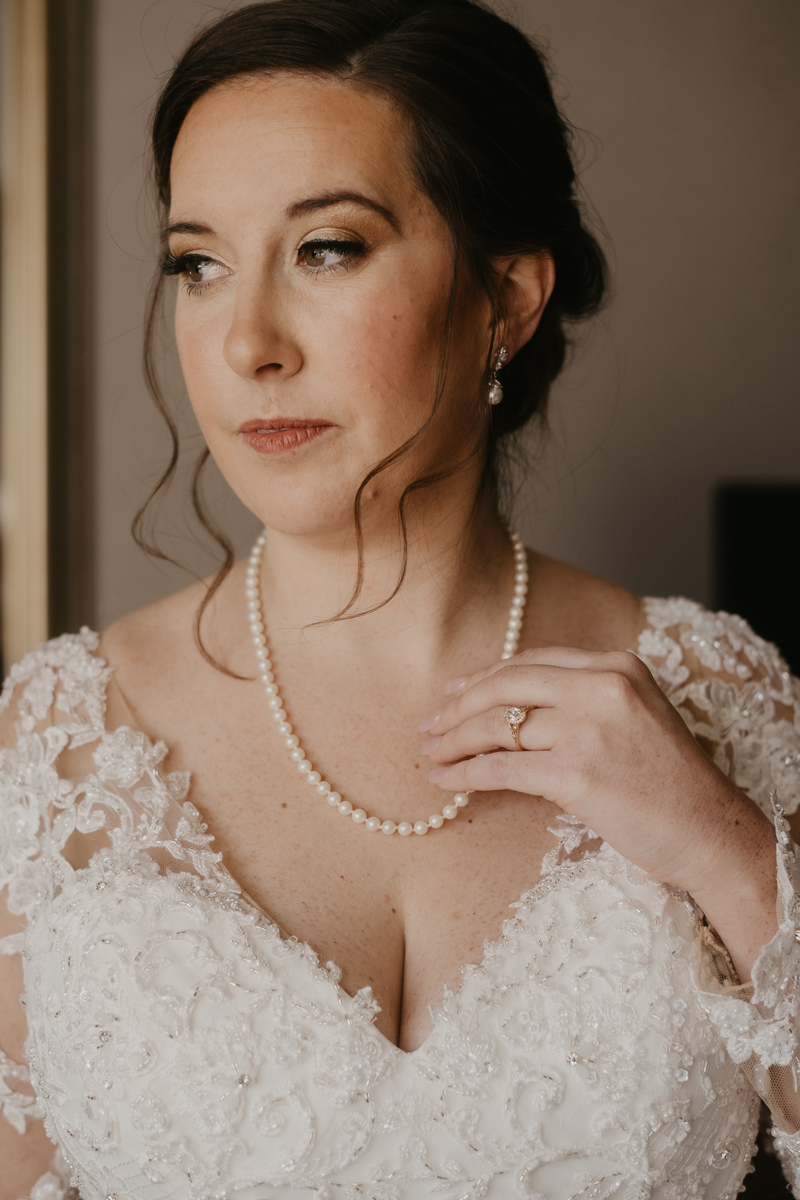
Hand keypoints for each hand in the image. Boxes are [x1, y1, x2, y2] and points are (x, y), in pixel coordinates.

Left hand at [420, 646, 769, 897]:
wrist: (710, 831)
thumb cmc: (670, 782)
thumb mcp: (635, 716)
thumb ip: (585, 698)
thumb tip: (511, 704)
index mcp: (617, 665)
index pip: (531, 661)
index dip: (484, 677)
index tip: (454, 692)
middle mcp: (602, 687)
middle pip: (506, 685)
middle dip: (458, 706)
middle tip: (429, 725)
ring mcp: (588, 730)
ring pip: (496, 726)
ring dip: (453, 741)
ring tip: (429, 754)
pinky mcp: (576, 775)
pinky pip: (502, 768)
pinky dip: (465, 774)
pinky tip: (445, 782)